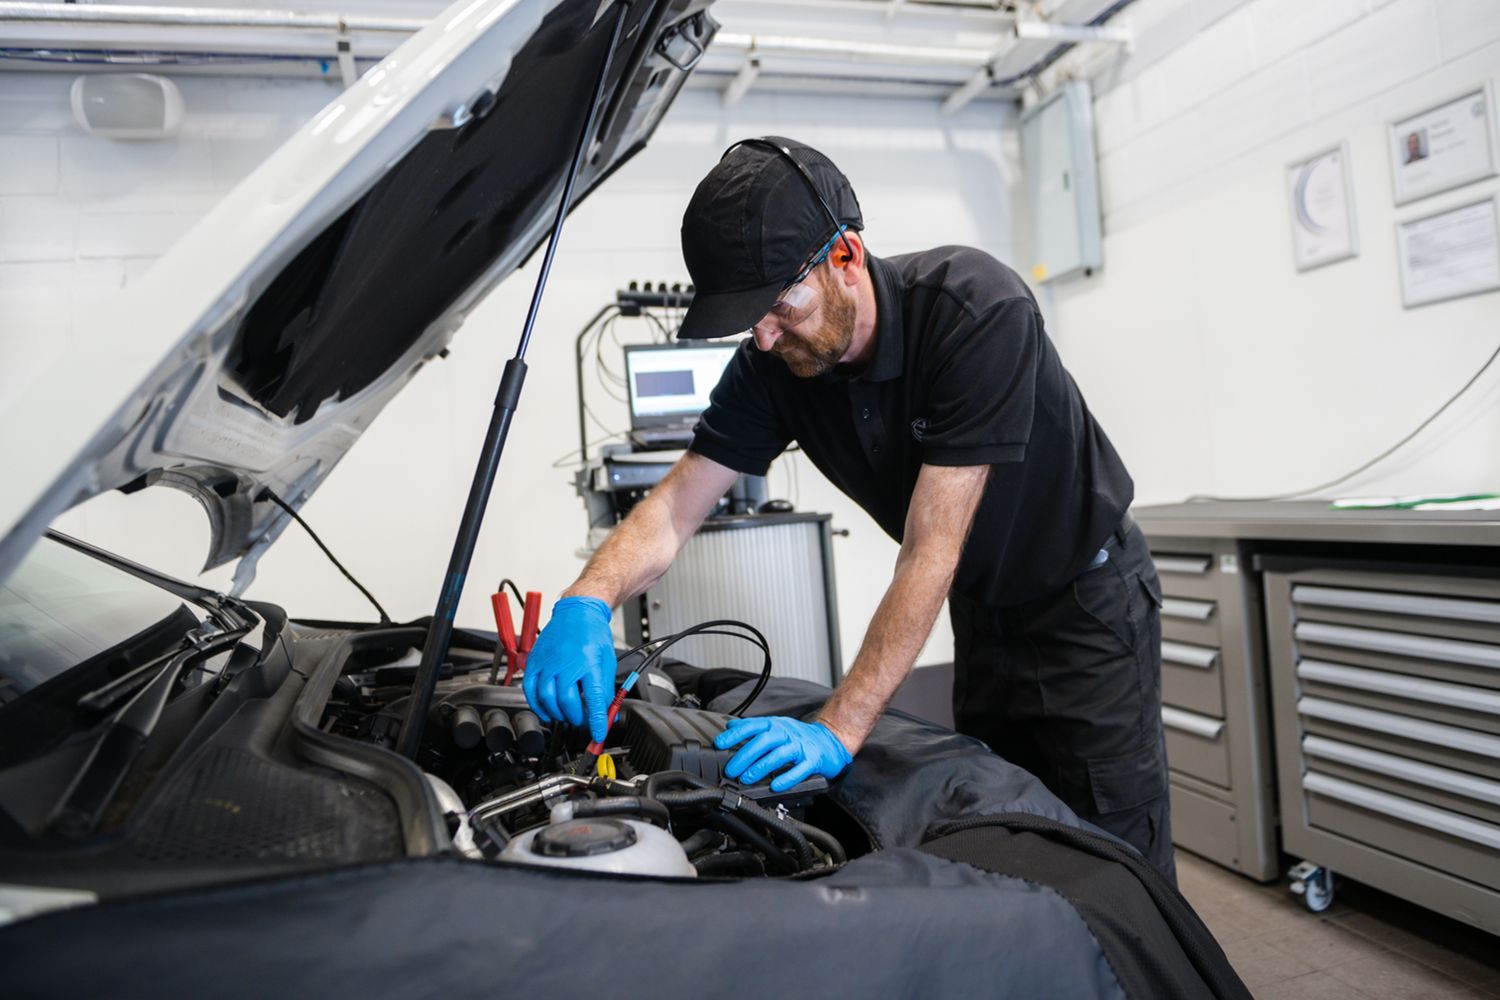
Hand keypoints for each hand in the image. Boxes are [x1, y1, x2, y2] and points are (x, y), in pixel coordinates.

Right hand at [522, 597, 613, 741]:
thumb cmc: (593, 635)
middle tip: (582, 721)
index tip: (598, 735)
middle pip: (567, 701)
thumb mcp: (607, 662)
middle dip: (576, 718)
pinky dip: (537, 704)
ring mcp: (548, 662)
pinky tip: (546, 710)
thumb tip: (608, 715)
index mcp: (589, 662)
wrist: (578, 612)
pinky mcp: (535, 661)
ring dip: (557, 713)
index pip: (594, 699)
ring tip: (567, 716)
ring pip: (547, 698)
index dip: (597, 722)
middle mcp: (567, 662)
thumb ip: (606, 691)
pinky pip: (530, 689)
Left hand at [714, 716, 852, 792]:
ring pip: (779, 754)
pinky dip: (787, 778)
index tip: (719, 744)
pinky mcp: (813, 760)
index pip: (753, 726)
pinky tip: (775, 786)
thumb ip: (754, 728)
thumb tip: (731, 727)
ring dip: (761, 767)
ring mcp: (800, 746)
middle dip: (745, 755)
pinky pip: (800, 769)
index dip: (735, 734)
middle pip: (764, 741)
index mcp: (776, 725)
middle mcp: (787, 733)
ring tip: (746, 778)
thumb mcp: (776, 727)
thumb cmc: (799, 737)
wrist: (830, 740)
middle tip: (731, 769)